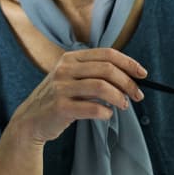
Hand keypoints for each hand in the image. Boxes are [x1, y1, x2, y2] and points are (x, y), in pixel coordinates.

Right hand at [5, 47, 145, 147]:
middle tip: (137, 95)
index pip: (106, 54)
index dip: (128, 63)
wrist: (30, 120)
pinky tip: (106, 115)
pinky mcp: (60, 107)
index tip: (142, 74)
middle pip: (107, 69)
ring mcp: (60, 88)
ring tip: (123, 105)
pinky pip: (93, 109)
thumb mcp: (69, 78)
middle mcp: (64, 70)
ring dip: (119, 98)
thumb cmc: (57, 99)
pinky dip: (106, 113)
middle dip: (128, 83)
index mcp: (69, 59)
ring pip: (102, 87)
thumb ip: (92, 73)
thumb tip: (129, 77)